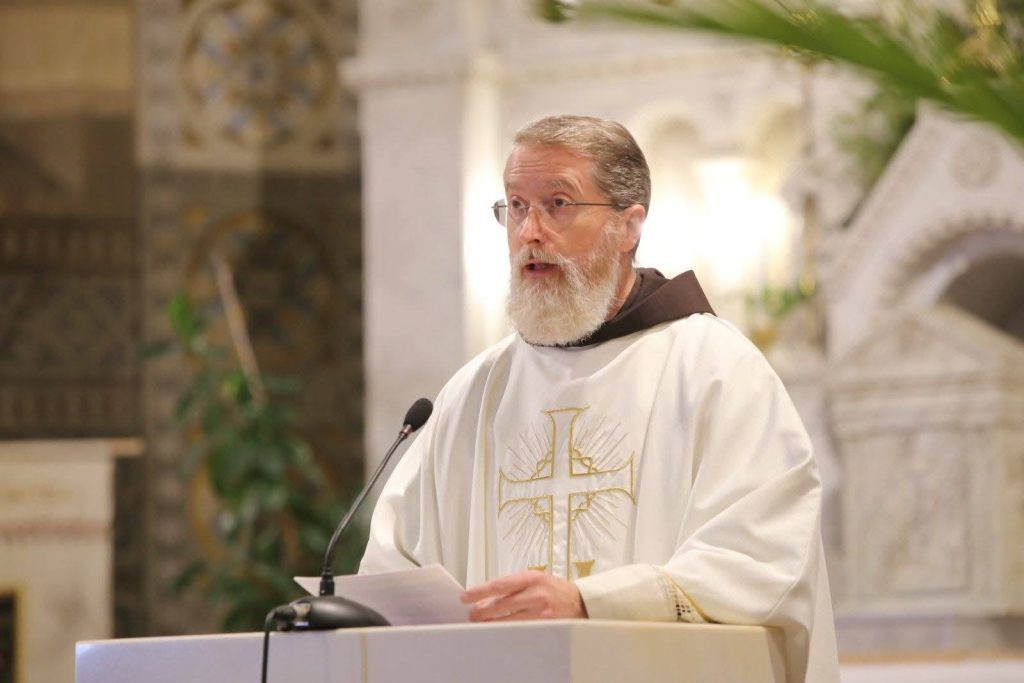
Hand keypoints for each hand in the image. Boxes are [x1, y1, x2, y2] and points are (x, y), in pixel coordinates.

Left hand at [460, 570, 587, 621]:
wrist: (579, 602)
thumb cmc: (553, 590)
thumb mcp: (533, 579)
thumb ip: (511, 586)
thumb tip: (485, 597)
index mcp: (531, 578)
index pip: (499, 585)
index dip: (479, 592)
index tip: (466, 597)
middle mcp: (535, 594)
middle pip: (500, 605)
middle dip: (481, 611)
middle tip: (472, 615)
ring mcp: (540, 613)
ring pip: (507, 621)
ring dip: (490, 623)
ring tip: (481, 624)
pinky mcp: (543, 627)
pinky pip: (519, 631)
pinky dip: (506, 632)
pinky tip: (499, 631)